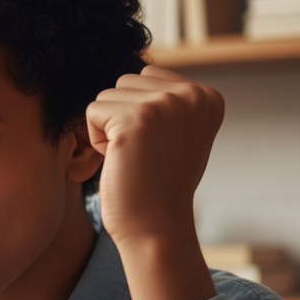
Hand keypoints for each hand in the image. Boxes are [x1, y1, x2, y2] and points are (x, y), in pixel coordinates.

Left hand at [85, 64, 222, 299]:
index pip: (147, 76)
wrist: (156, 227)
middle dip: (121, 118)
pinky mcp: (135, 119)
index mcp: (207, 95)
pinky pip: (92, 111)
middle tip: (141, 155)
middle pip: (125, 81)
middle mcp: (191, 94)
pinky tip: (119, 161)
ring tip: (131, 158)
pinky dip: (96, 139)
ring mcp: (165, 104)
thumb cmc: (157, 186)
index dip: (138, 114)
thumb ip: (166, 101)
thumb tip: (137, 72)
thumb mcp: (176, 133)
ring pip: (106, 95)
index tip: (156, 148)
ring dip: (108, 129)